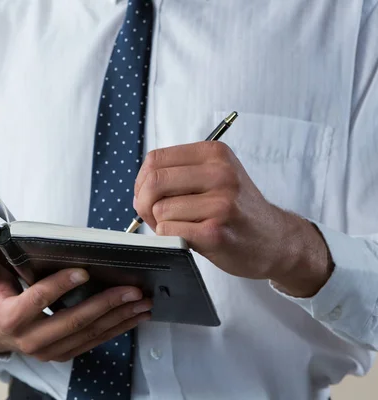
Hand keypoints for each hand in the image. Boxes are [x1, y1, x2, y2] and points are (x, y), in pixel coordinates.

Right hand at [0, 240, 151, 361]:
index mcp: (11, 318)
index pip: (39, 300)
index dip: (61, 285)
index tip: (84, 271)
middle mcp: (32, 339)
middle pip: (74, 320)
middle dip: (107, 304)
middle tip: (132, 290)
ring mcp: (50, 350)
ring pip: (90, 334)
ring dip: (119, 318)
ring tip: (141, 302)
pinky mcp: (63, 353)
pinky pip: (93, 342)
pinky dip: (116, 329)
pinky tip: (133, 316)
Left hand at [133, 141, 331, 296]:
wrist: (276, 241)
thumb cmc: (238, 210)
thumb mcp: (217, 177)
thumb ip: (180, 174)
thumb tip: (139, 189)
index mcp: (214, 154)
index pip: (156, 158)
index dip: (142, 181)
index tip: (148, 196)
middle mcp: (220, 173)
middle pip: (154, 181)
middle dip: (144, 203)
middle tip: (153, 216)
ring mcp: (220, 203)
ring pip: (160, 209)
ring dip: (160, 224)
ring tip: (181, 228)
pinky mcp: (215, 232)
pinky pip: (169, 231)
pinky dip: (170, 238)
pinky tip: (189, 238)